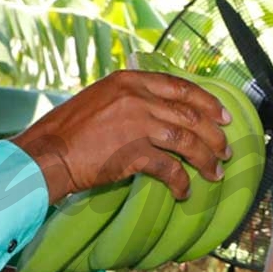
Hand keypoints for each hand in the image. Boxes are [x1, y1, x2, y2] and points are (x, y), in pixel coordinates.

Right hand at [11, 70, 232, 203]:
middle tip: (225, 150)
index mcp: (130, 80)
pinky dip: (181, 182)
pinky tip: (185, 191)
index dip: (208, 102)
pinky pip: (169, 168)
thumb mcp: (101, 98)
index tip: (223, 116)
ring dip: (206, 159)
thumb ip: (132, 97)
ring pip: (187, 141)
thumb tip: (163, 109)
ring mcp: (136, 124)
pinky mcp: (132, 152)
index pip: (181, 87)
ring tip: (216, 172)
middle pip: (190, 114)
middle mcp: (136, 98)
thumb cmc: (70, 129)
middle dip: (214, 134)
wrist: (47, 153)